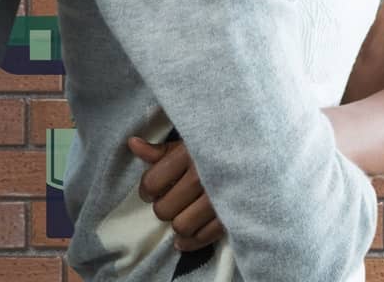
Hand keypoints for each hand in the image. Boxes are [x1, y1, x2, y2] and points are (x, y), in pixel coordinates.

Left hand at [128, 134, 224, 253]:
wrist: (250, 149)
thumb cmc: (213, 146)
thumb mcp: (187, 142)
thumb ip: (160, 149)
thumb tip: (132, 144)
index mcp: (188, 155)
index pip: (153, 183)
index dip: (146, 189)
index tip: (150, 189)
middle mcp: (201, 177)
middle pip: (165, 209)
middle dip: (162, 206)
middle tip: (168, 200)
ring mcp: (217, 199)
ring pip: (182, 226)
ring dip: (177, 222)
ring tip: (180, 213)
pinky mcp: (231, 215)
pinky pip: (204, 238)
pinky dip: (191, 241)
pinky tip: (185, 238)